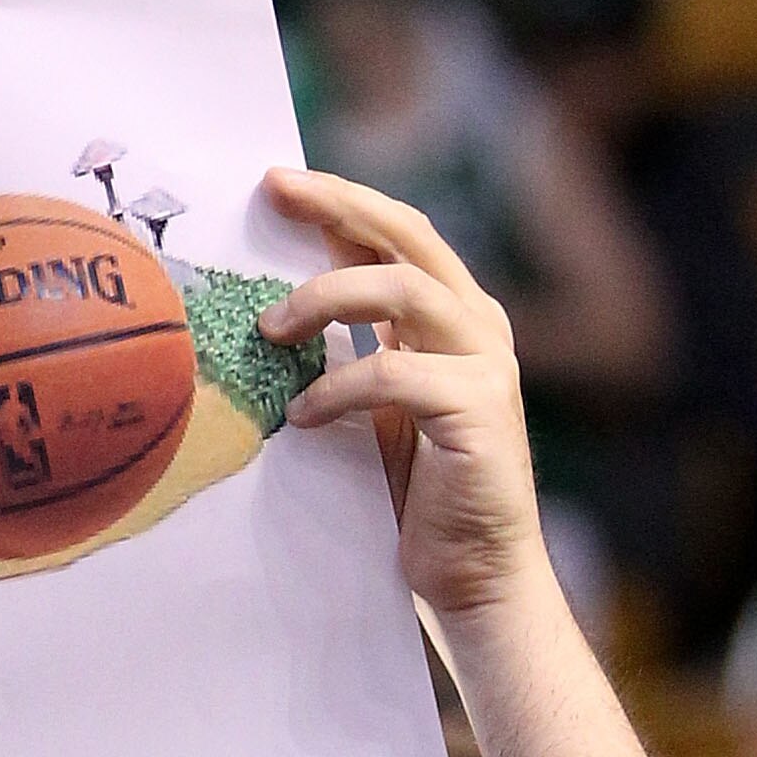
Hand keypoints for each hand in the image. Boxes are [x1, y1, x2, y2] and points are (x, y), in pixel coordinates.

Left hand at [260, 167, 551, 623]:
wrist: (476, 575)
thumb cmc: (418, 491)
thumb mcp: (377, 400)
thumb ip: (353, 345)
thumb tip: (278, 301)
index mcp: (454, 314)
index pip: (397, 232)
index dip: (340, 199)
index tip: (275, 181)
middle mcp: (478, 324)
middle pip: (408, 234)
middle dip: (338, 205)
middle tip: (274, 192)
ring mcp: (486, 363)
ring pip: (403, 289)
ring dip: (326, 297)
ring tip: (270, 328)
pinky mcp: (479, 409)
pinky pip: (393, 374)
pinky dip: (338, 387)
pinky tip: (303, 413)